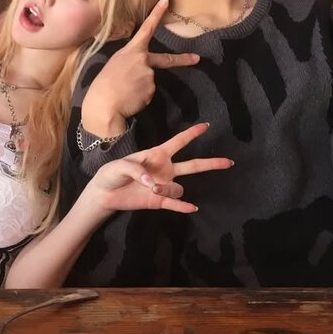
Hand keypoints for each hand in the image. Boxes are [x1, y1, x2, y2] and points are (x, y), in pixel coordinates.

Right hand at [81, 0, 199, 135]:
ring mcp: (149, 74)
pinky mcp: (151, 88)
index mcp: (130, 51)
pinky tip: (130, 99)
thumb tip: (139, 72)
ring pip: (149, 82)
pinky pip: (148, 93)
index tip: (166, 1)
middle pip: (166, 59)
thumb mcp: (114, 66)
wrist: (103, 105)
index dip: (156, 14)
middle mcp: (142, 59)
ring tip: (124, 93)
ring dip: (140, 89)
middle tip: (196, 58)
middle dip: (183, 59)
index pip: (145, 28)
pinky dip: (140, 97)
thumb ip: (129, 64)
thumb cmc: (103, 87)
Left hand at [88, 123, 232, 214]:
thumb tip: (153, 183)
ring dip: (168, 189)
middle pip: (193, 165)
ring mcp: (163, 186)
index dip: (191, 133)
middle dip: (210, 163)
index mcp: (156, 155)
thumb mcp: (120, 165)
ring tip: (152, 189)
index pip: (178, 142)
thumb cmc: (111, 173)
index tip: (205, 125)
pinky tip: (192, 208)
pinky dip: (183, 206)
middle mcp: (164, 169)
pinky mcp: (158, 202)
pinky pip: (175, 204)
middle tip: (228, 161)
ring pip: (178, 188)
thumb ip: (136, 170)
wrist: (104, 194)